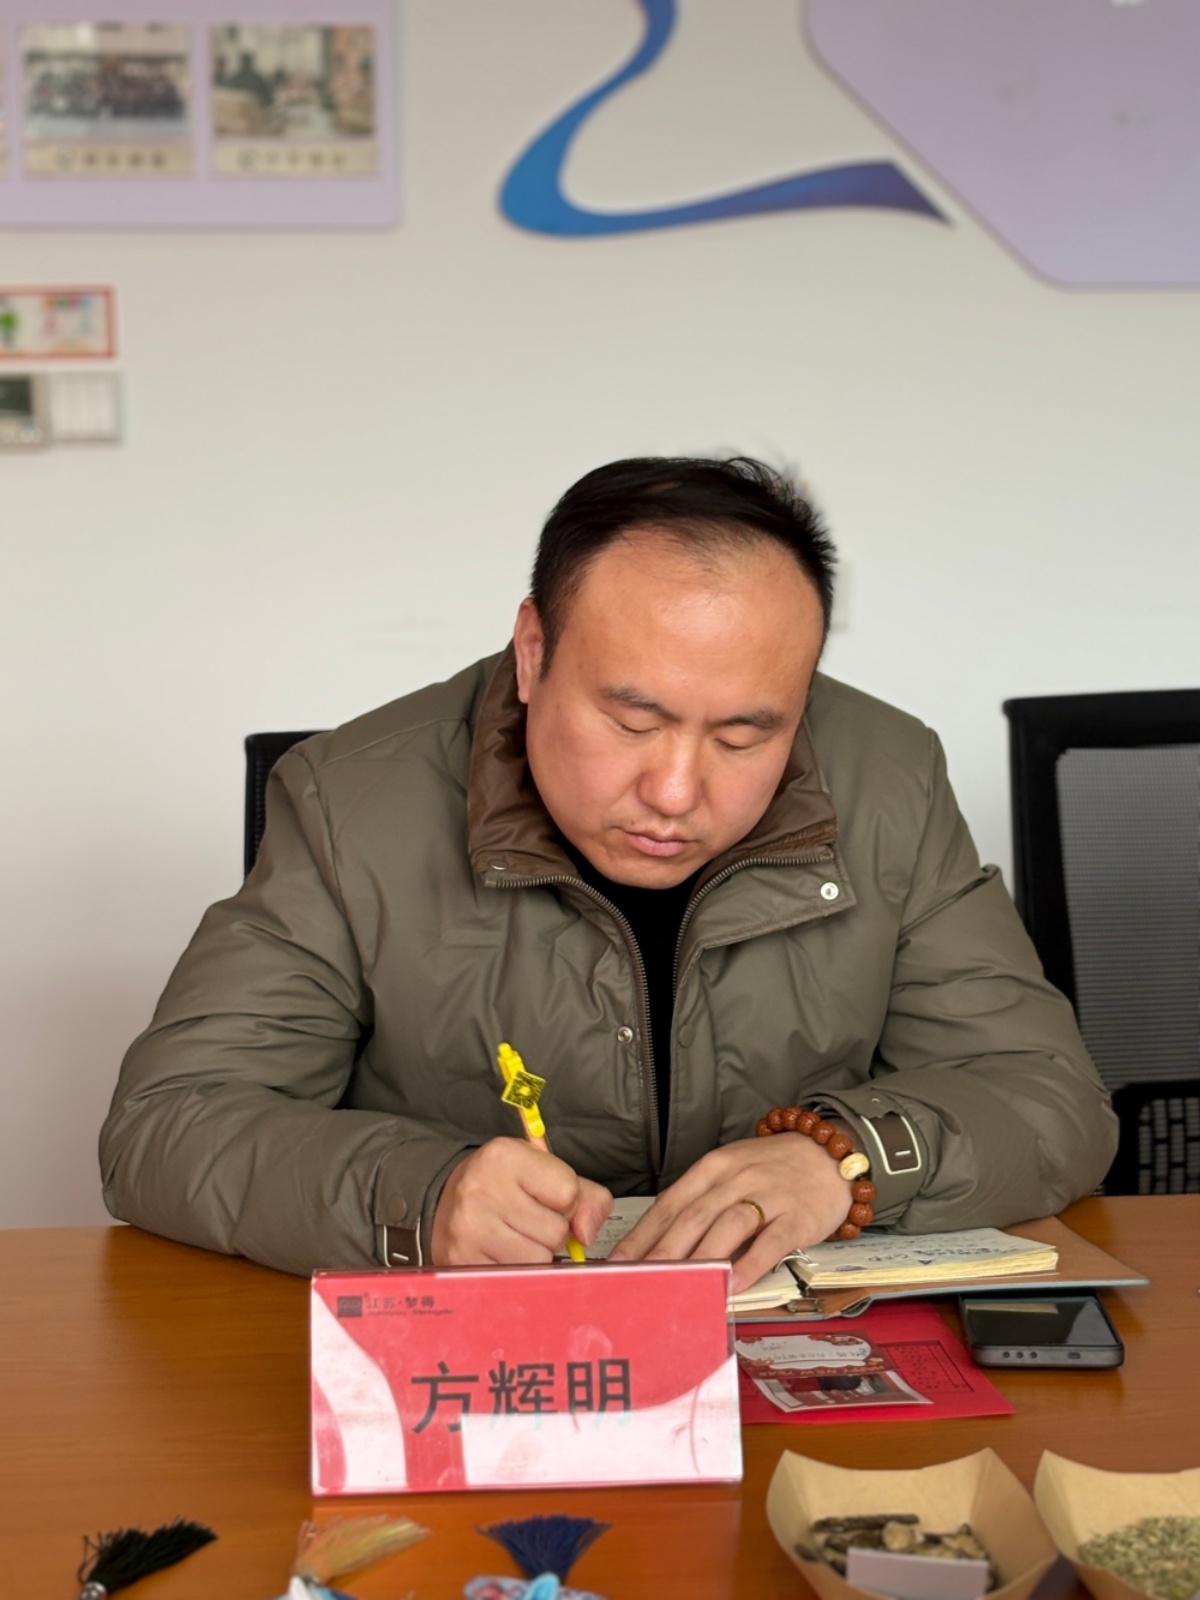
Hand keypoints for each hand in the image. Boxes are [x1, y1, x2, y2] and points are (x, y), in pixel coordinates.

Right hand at [430, 1137, 612, 1265]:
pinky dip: (516, 1271)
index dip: (566, 1202)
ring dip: (535, 1254)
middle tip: (527, 1221)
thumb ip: (585, 1197)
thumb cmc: (503, 1187)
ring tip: (514, 1237)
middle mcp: (482, 1188)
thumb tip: (587, 1234)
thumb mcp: (544, 1173)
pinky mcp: (461, 1260)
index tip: (545, 1198)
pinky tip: (501, 1253)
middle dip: (551, 1232)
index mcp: (506, 1156)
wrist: (445, 1202)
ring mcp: (469, 1227)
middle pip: (556, 1231)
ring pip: (539, 1259)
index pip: (568, 1192)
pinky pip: (516, 1279)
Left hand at [608, 1134, 851, 1293]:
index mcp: (713, 1167)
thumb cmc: (774, 1169)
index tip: (619, 1261)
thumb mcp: (731, 1171)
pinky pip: (770, 1242)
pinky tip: (732, 1284)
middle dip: (662, 1252)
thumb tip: (660, 1240)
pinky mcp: (797, 1215)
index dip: (643, 1234)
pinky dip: (749, 1264)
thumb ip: (700, 1201)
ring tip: (679, 1287)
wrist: (831, 1153)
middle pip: (692, 1216)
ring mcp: (768, 1195)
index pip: (670, 1202)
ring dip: (701, 1258)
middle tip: (638, 1282)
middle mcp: (736, 1178)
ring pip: (727, 1226)